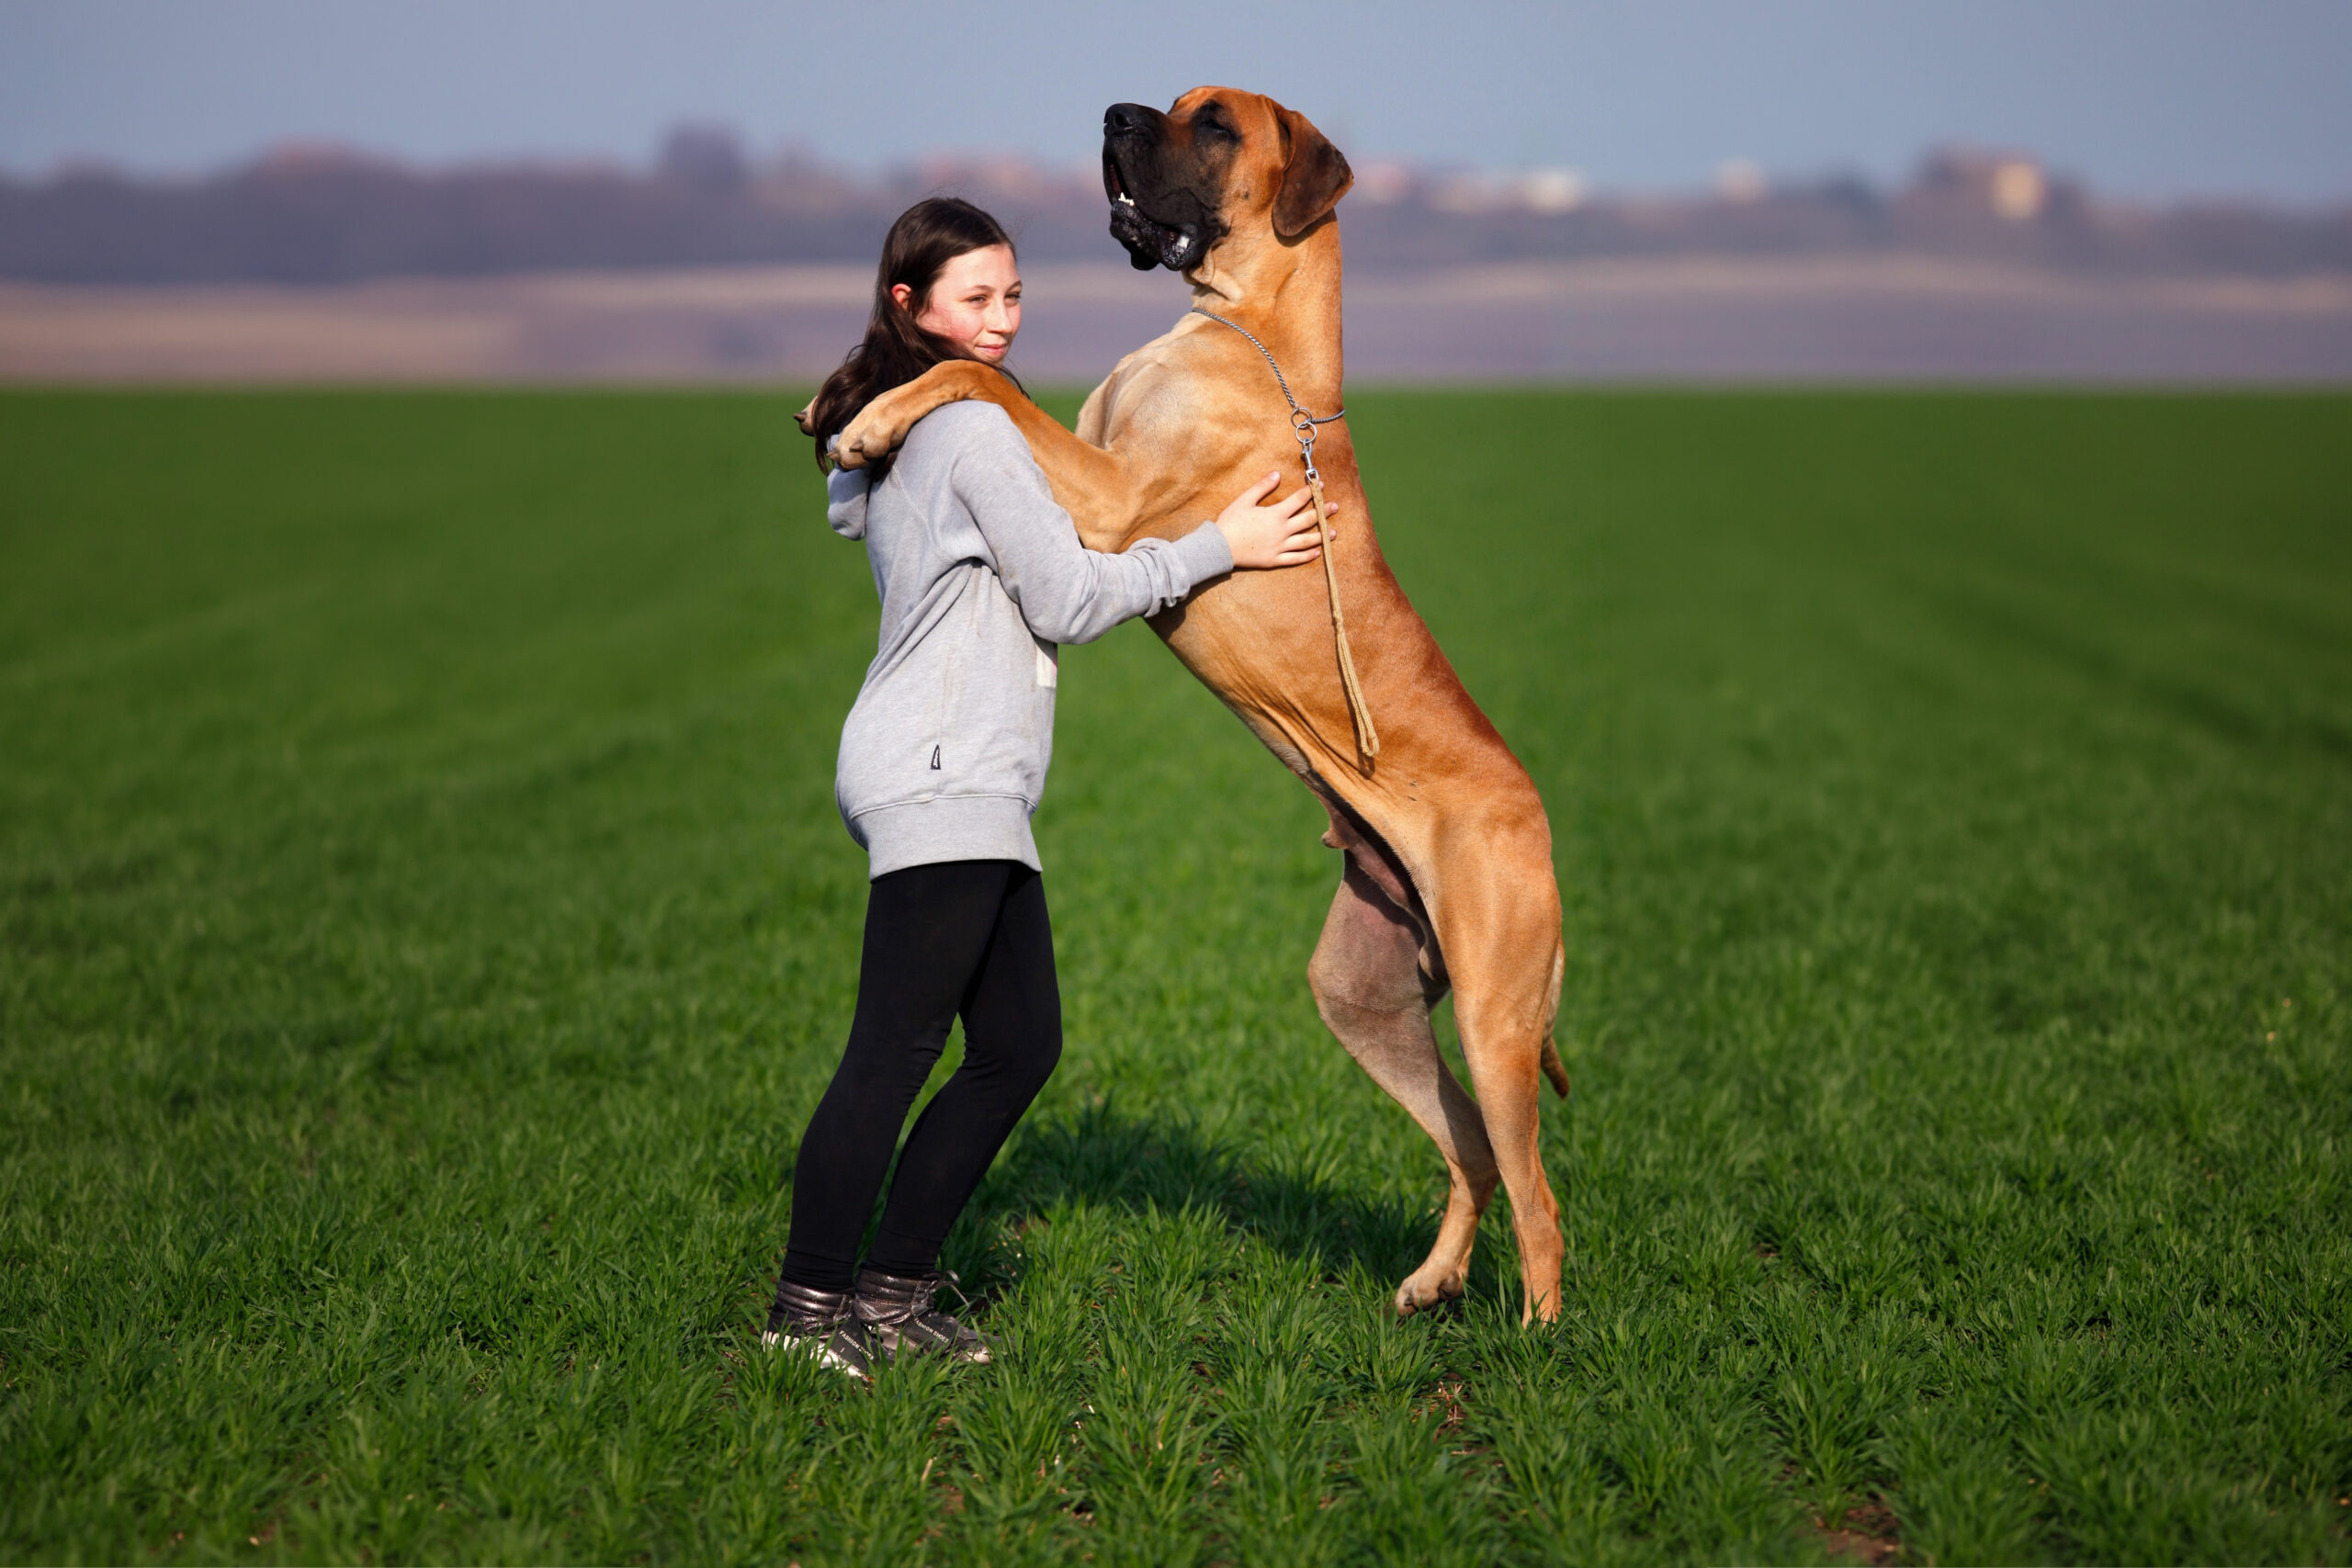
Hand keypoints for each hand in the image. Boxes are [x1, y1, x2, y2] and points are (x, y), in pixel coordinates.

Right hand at [1215, 470, 1337, 570]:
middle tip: (1335, 506)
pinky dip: (1308, 555)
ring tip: (1334, 532)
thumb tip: (1277, 474)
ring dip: (1322, 535)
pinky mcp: (1275, 560)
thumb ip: (1263, 487)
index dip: (1311, 492)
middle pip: (1308, 520)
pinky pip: (1295, 559)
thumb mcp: (1245, 500)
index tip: (1320, 485)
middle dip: (1323, 512)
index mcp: (1276, 514)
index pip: (1299, 500)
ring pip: (1306, 541)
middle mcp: (1282, 531)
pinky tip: (1317, 552)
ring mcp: (1280, 547)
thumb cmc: (1230, 522)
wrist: (1220, 547)